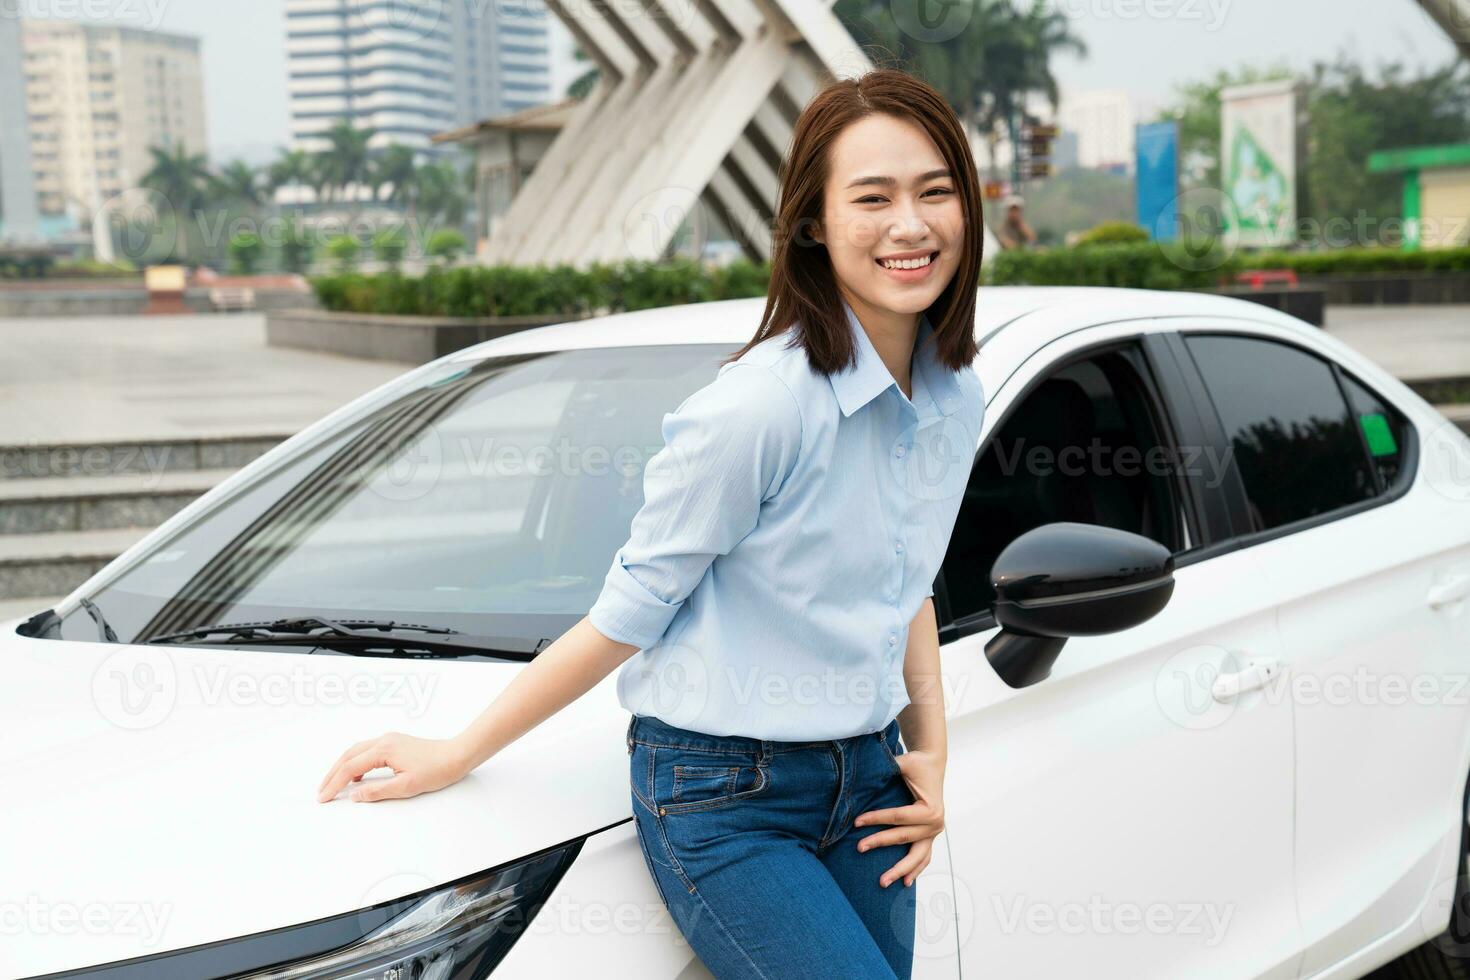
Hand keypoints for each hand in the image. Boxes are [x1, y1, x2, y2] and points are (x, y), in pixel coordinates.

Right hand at [316, 732, 470, 802]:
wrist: (456, 755)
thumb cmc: (436, 770)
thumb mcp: (406, 787)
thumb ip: (377, 791)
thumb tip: (354, 795)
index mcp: (383, 750)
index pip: (350, 768)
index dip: (334, 784)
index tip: (324, 798)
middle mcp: (383, 740)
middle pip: (348, 756)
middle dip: (332, 774)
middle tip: (321, 792)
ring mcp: (389, 739)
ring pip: (356, 751)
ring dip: (342, 767)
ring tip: (333, 785)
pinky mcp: (394, 742)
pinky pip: (367, 751)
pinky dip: (356, 763)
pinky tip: (356, 776)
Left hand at [851, 747, 945, 887]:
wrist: (932, 764)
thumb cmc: (916, 763)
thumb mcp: (903, 763)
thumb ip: (887, 768)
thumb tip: (863, 772)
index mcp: (931, 808)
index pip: (898, 817)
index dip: (876, 819)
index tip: (856, 822)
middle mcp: (935, 823)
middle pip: (903, 837)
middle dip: (880, 843)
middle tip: (859, 848)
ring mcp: (934, 832)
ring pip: (916, 857)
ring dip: (900, 870)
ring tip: (882, 882)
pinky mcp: (930, 836)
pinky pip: (923, 856)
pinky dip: (915, 869)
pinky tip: (905, 883)